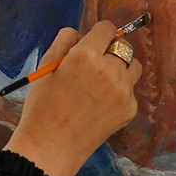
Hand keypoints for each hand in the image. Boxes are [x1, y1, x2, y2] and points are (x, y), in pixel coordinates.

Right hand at [4, 22, 141, 175]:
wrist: (51, 146)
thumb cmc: (43, 105)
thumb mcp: (46, 66)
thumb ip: (64, 41)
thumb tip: (81, 34)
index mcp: (85, 55)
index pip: (106, 29)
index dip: (98, 33)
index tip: (94, 40)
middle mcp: (109, 70)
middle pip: (123, 45)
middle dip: (110, 49)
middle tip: (95, 62)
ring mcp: (123, 91)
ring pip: (132, 66)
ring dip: (121, 67)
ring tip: (100, 82)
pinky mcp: (129, 109)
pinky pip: (130, 90)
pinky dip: (118, 91)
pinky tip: (99, 104)